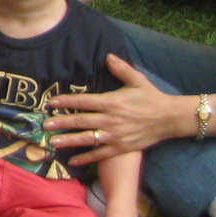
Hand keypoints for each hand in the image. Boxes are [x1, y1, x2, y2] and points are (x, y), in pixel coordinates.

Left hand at [43, 56, 184, 164]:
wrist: (171, 118)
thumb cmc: (152, 97)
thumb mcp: (137, 80)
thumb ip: (121, 69)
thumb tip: (107, 55)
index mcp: (113, 102)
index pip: (84, 101)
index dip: (67, 101)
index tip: (51, 102)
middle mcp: (112, 119)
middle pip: (82, 121)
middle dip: (62, 122)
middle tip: (44, 124)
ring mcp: (116, 135)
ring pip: (88, 139)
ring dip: (69, 140)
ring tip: (52, 142)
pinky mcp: (122, 148)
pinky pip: (101, 154)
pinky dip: (87, 158)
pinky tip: (73, 161)